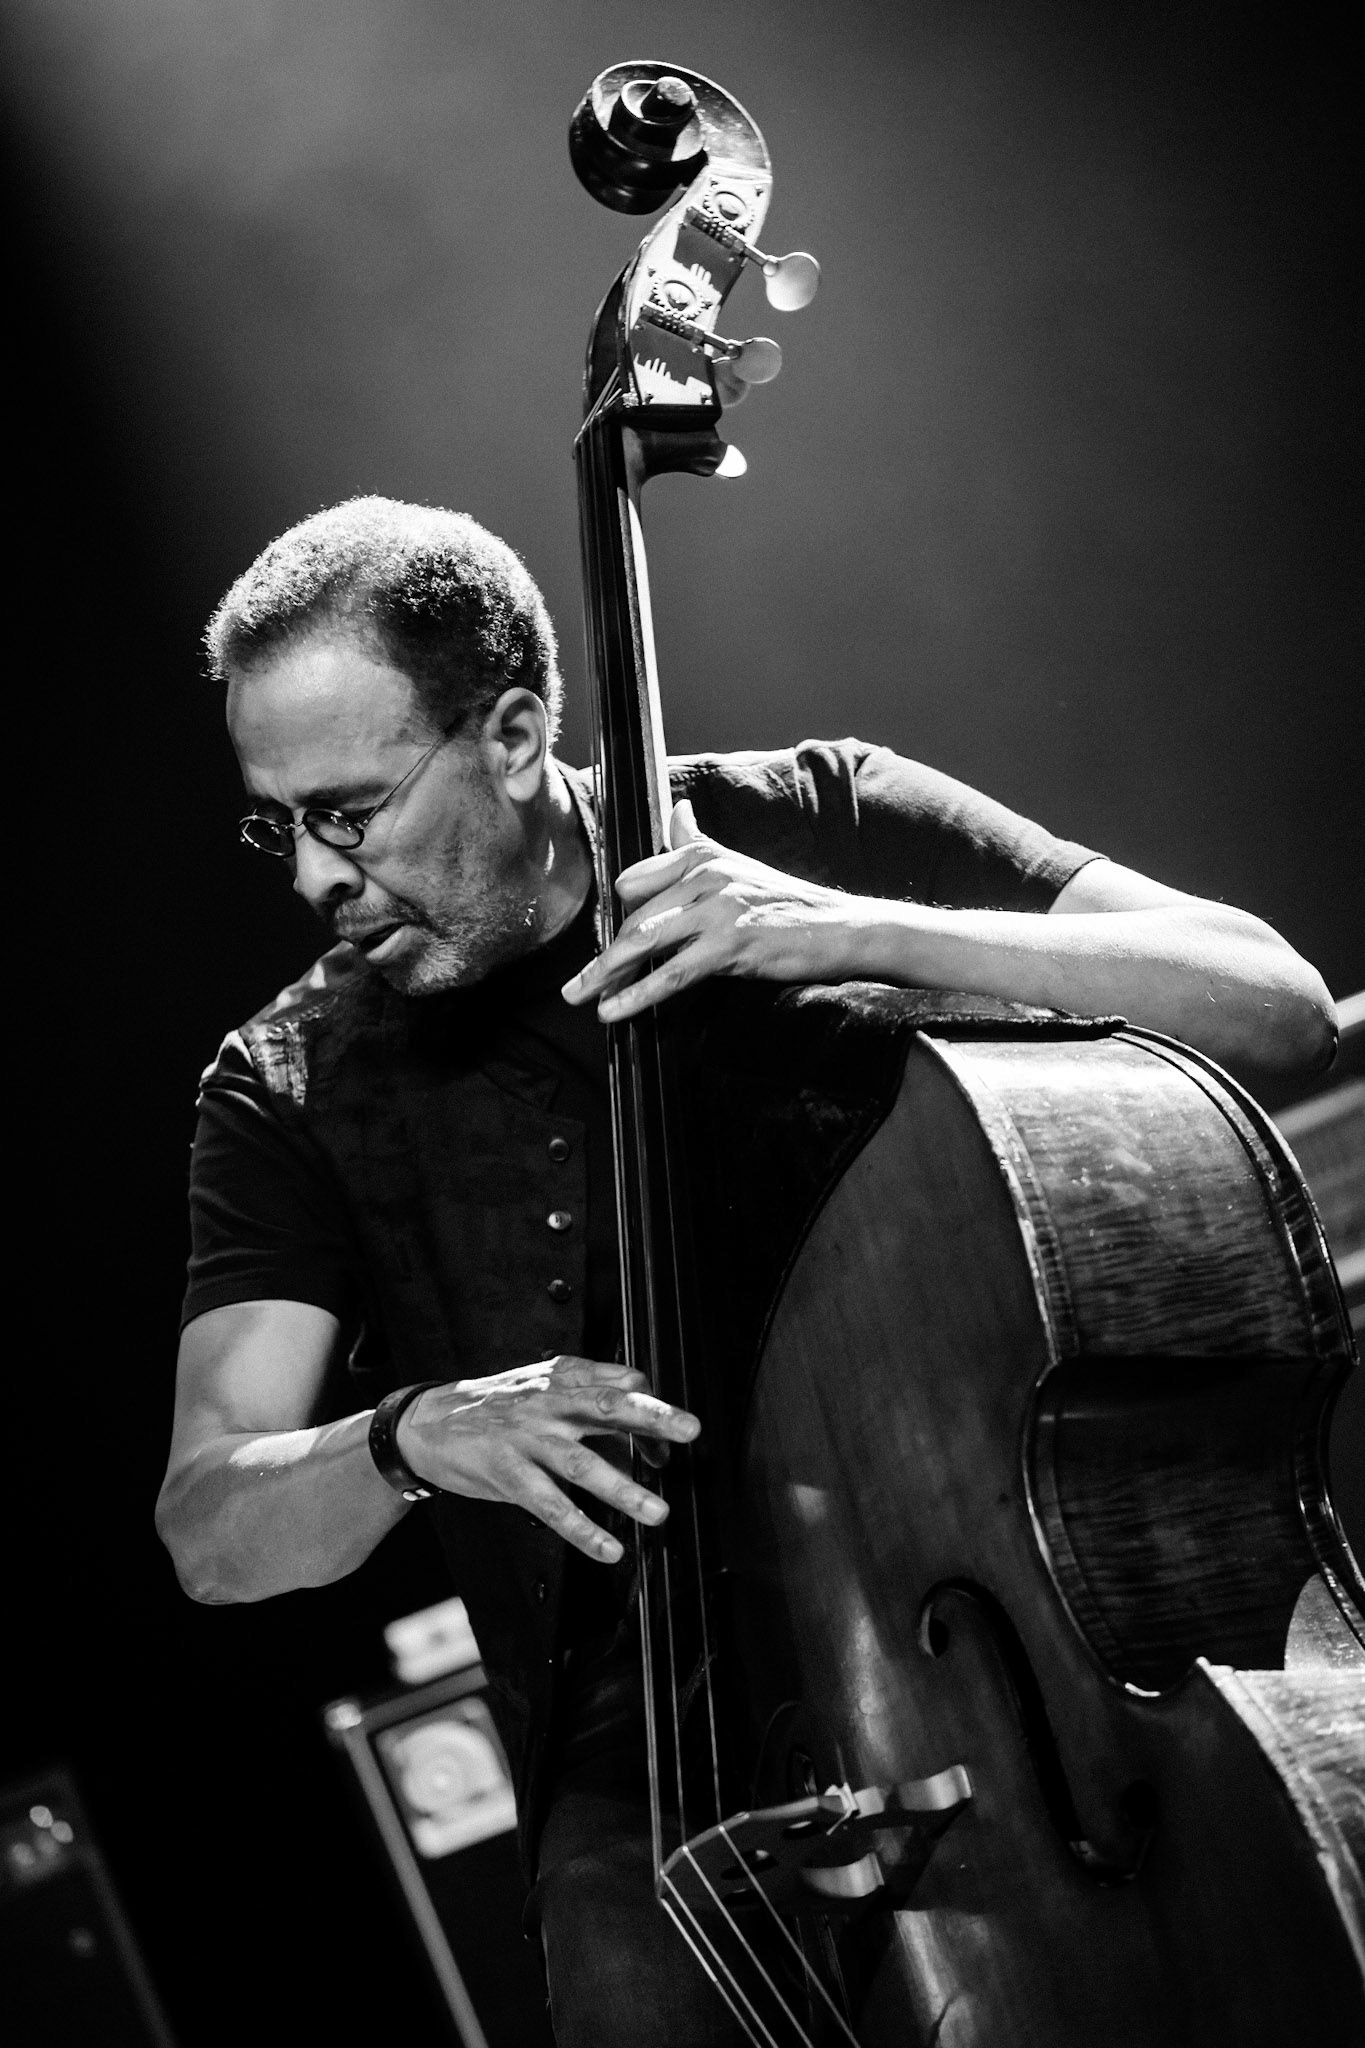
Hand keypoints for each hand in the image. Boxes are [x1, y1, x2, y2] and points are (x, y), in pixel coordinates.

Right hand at [396, 1357, 698, 1561]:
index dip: (650, 1413)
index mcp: (561, 1377)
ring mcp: (525, 1437)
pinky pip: (549, 1505)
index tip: (668, 1448)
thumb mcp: (541, 1387)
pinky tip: (609, 1549)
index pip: (619, 1385)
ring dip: (624, 1489)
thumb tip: (642, 1436)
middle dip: (652, 1418)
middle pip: (606, 1406)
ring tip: (659, 1513)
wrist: (424, 1423)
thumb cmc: (495, 1408)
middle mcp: (547, 1402)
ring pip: (581, 1463)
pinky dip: (582, 1529)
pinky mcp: (505, 1472)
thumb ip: (589, 1403)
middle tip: (690, 1432)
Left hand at [562, 801, 856, 1019]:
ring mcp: (716, 911)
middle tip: (575, 988)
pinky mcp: (729, 946)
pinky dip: (636, 995)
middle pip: (633, 920)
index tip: (604, 948)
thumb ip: (695, 839)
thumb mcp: (736, 862)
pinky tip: (612, 1010)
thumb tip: (676, 807)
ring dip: (604, 975)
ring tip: (581, 998)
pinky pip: (671, 974)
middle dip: (602, 958)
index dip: (616, 920)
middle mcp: (704, 876)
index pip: (633, 884)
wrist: (841, 928)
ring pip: (643, 944)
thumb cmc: (786, 902)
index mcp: (700, 855)